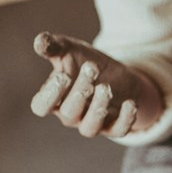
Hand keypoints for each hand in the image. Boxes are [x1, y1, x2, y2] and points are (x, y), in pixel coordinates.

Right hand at [30, 32, 161, 136]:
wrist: (117, 75)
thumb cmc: (86, 62)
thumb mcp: (70, 50)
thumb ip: (54, 47)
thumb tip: (40, 40)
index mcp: (54, 99)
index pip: (41, 106)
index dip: (50, 95)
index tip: (64, 75)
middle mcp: (69, 115)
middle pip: (68, 113)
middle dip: (79, 92)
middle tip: (92, 68)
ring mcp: (91, 123)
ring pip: (89, 128)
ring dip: (98, 108)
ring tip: (106, 86)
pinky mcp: (113, 127)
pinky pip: (118, 131)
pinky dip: (125, 119)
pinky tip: (130, 103)